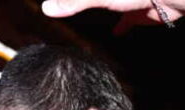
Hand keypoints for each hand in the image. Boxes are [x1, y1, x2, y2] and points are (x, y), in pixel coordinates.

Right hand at [42, 0, 183, 32]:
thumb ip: (74, 3)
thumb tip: (47, 8)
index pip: (83, 0)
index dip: (70, 2)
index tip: (56, 6)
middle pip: (95, 2)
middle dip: (85, 5)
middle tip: (71, 9)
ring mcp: (124, 1)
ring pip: (110, 6)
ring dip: (103, 10)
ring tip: (95, 18)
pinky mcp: (137, 12)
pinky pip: (127, 20)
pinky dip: (122, 26)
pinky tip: (117, 32)